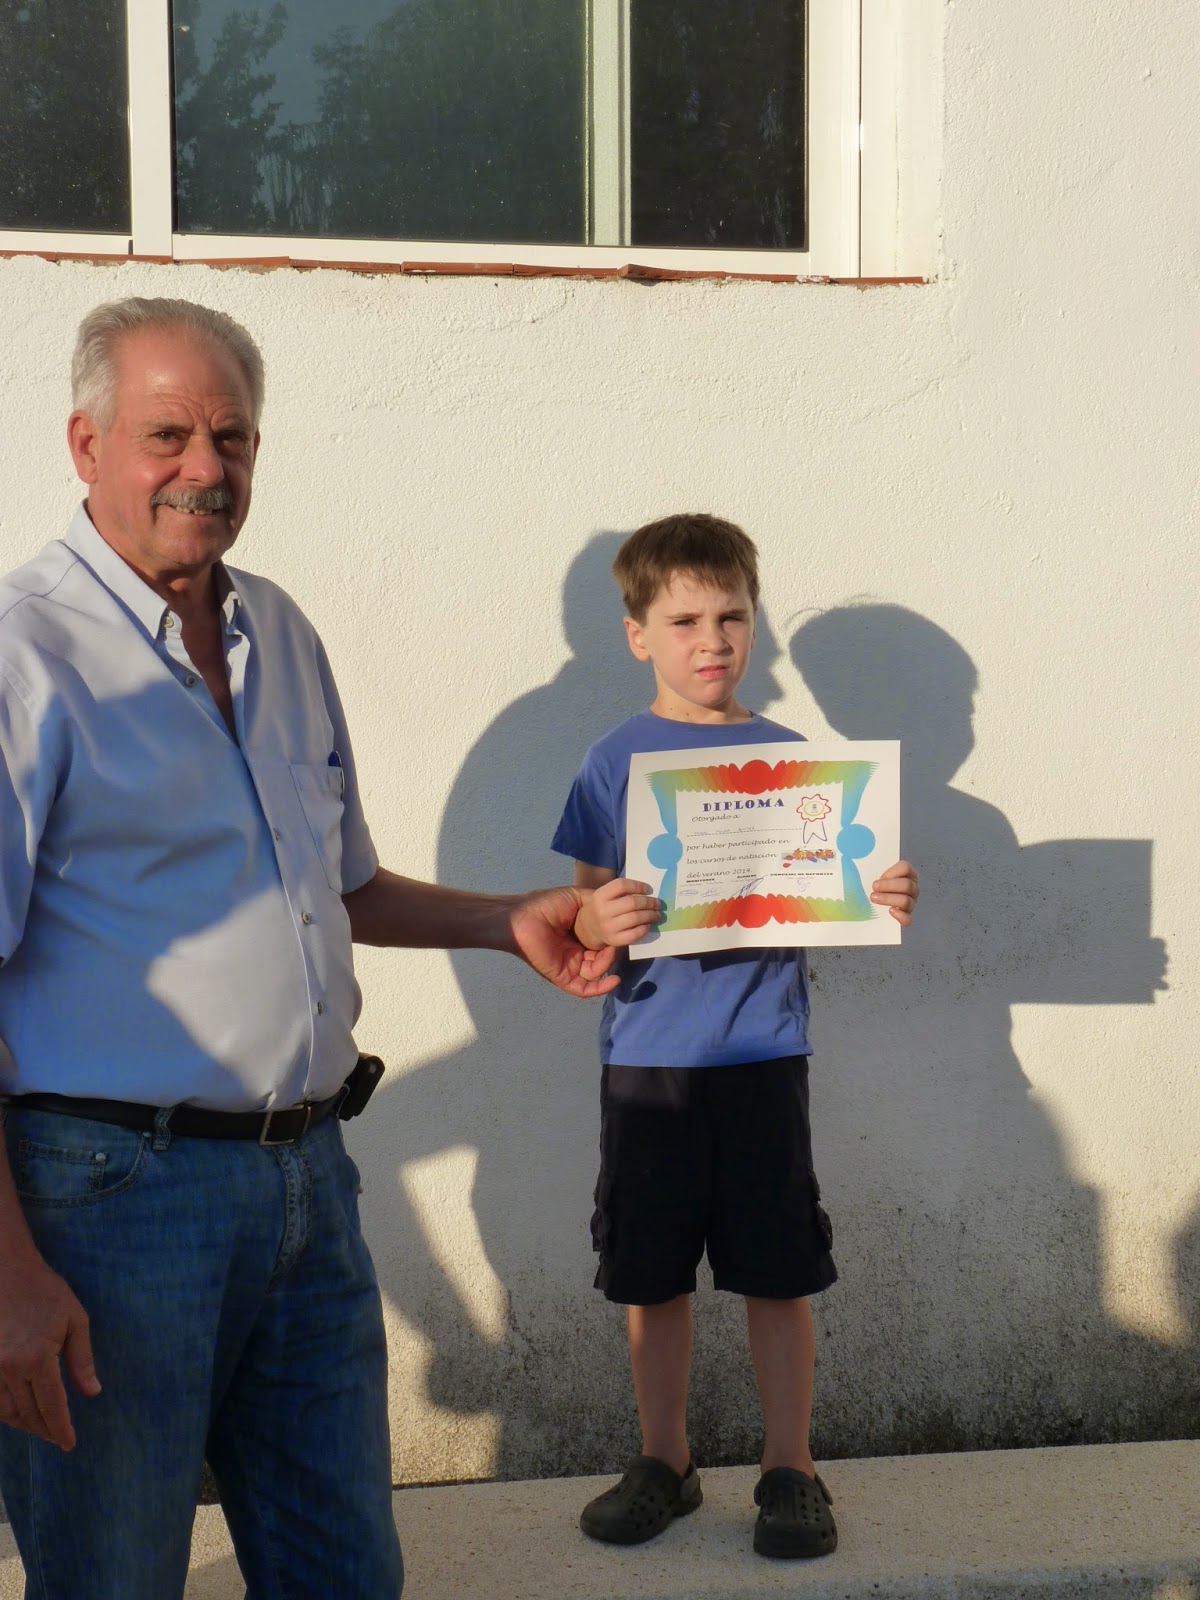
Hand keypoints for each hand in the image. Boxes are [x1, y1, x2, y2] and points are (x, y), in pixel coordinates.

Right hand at [0, 1251, 99, 1449]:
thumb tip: (93, 1392)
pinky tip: (18, 1412)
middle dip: (45, 1430)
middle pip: (28, 1414)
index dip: (61, 1428)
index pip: (52, 1406)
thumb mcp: (74, 1318)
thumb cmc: (43, 1290)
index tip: (69, 1443)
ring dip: (24, 1424)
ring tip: (41, 1428)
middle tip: (58, 1437)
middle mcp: (9, 1368)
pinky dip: (5, 1412)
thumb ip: (82, 1359)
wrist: (4, 1270)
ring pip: (6, 1412)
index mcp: (38, 1357)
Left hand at [508, 885, 623, 996]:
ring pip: (597, 972)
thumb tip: (618, 900)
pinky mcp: (564, 978)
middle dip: (613, 951)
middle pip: (604, 958)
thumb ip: (596, 901)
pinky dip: (602, 987)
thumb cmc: (545, 905)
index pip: (604, 941)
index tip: (627, 928)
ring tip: (609, 950)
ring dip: (608, 963)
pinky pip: (586, 989)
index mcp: (580, 935)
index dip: (616, 937)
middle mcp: (577, 952)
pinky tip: (614, 979)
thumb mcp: (576, 898)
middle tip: (619, 939)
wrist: (522, 917)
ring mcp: (571, 966)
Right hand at [575, 878, 661, 950]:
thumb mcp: (606, 896)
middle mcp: (602, 911)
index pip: (621, 885)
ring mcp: (608, 927)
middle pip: (632, 903)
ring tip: (656, 914)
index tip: (648, 889)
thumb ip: (622, 892)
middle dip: (649, 902)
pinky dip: (644, 928)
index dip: (638, 886)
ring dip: (650, 915)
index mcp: (600, 896)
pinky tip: (648, 925)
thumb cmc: (603, 908)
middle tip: (657, 903)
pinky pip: (634, 934)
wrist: (588, 928)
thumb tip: (649, 892)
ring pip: (635, 918)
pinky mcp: (614, 940)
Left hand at [871, 860, 919, 924]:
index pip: (906, 868)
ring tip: (874, 898)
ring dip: (888, 899)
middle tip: (873, 887)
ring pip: (906, 901)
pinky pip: (908, 919)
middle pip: (907, 885)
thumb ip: (871, 868)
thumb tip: (851, 859)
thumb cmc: (874, 886)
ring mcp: (911, 903)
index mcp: (907, 874)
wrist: (871, 907)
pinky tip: (890, 911)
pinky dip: (900, 916)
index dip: (891, 872)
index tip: (878, 877)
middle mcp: (912, 887)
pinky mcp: (906, 917)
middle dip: (888, 886)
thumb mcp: (872, 875)